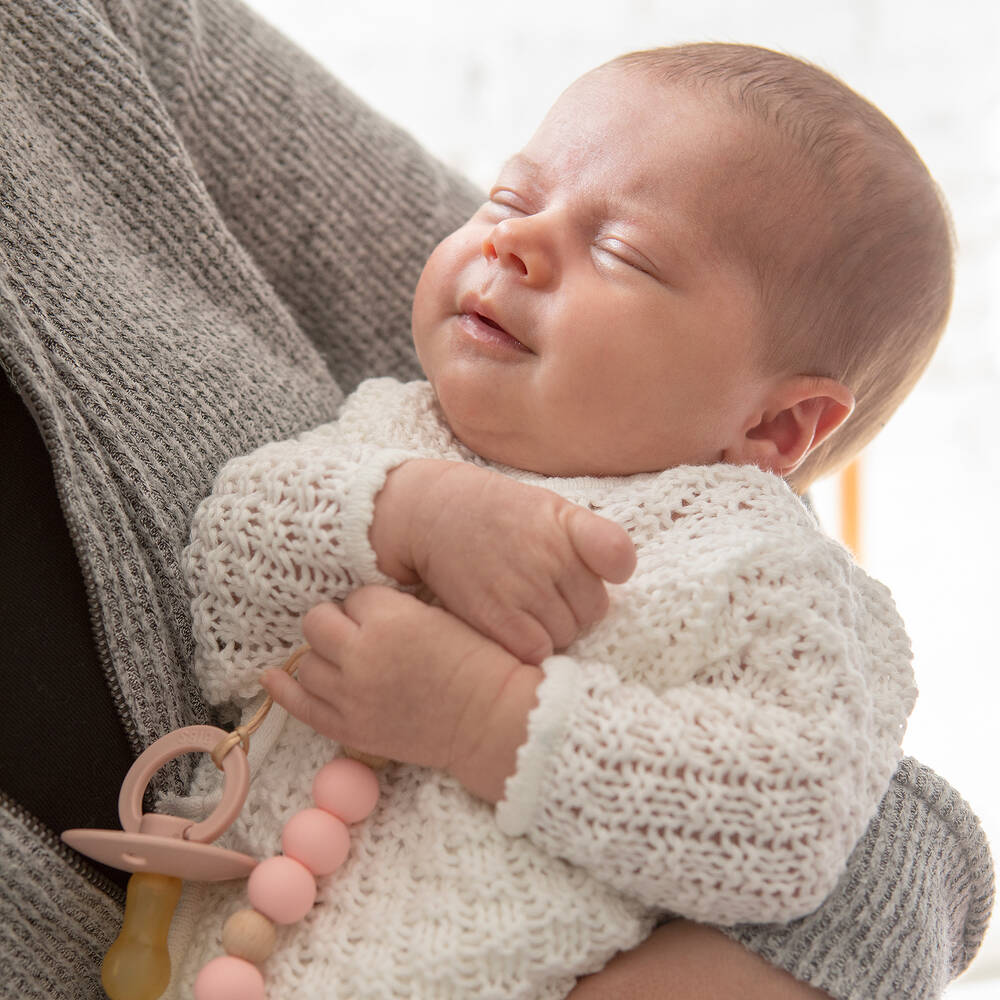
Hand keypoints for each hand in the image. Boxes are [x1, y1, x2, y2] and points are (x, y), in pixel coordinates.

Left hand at [261, 586, 540, 801]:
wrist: (491, 718)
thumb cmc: (478, 662)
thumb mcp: (440, 614)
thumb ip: (397, 607)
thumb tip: (363, 605)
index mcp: (389, 617)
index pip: (354, 597)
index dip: (369, 607)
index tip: (387, 618)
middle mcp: (361, 652)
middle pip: (317, 623)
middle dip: (336, 624)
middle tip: (359, 634)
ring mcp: (350, 694)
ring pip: (305, 662)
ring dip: (322, 657)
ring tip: (344, 661)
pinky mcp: (348, 728)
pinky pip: (298, 705)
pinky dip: (282, 690)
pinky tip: (271, 677)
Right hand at [370, 459, 635, 663]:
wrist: (433, 513)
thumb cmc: (498, 515)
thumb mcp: (550, 507)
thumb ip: (592, 537)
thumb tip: (623, 573)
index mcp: (566, 523)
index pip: (618, 554)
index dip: (613, 568)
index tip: (603, 571)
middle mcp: (550, 555)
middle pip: (593, 612)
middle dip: (575, 608)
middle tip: (545, 592)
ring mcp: (524, 587)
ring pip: (567, 635)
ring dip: (552, 630)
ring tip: (525, 607)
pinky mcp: (496, 616)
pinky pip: (537, 652)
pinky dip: (530, 647)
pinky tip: (513, 627)